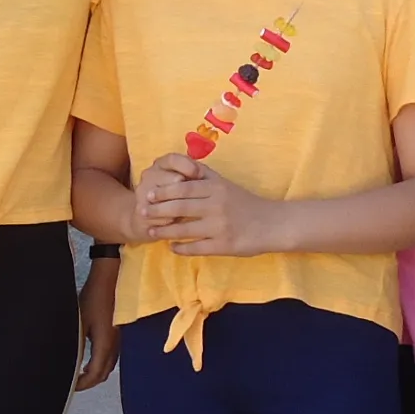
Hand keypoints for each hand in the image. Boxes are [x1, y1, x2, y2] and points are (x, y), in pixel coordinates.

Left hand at [75, 257, 120, 389]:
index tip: (70, 386)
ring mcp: (118, 340)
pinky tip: (89, 359)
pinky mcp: (117, 333)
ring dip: (95, 372)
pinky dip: (100, 363)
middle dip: (89, 382)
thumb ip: (77, 344)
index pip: (95, 374)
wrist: (111, 278)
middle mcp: (114, 346)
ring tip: (79, 373)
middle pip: (104, 373)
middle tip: (74, 383)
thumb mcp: (80, 322)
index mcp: (105, 345)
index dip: (83, 384)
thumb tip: (70, 360)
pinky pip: (111, 356)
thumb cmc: (94, 298)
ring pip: (109, 365)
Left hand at [136, 153, 290, 256]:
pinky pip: (197, 248)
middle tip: (142, 212)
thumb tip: (183, 164)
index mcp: (217, 188)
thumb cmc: (246, 203)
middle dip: (158, 210)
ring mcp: (220, 227)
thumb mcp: (226, 184)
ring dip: (165, 232)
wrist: (272, 224)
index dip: (164, 192)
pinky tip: (172, 248)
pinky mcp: (224, 245)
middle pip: (180, 207)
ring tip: (151, 232)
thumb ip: (205, 176)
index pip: (184, 188)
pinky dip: (182, 248)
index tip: (149, 194)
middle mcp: (217, 206)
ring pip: (185, 229)